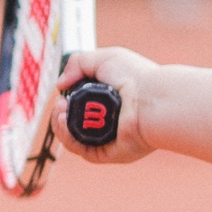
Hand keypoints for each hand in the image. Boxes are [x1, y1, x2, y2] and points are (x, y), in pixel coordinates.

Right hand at [55, 47, 160, 163]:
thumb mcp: (104, 59)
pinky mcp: (109, 152)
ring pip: (74, 139)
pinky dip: (69, 138)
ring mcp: (109, 139)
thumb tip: (60, 84)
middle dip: (60, 114)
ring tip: (61, 112)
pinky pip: (83, 150)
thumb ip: (78, 63)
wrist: (151, 99)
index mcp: (109, 102)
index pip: (80, 107)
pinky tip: (64, 122)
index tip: (61, 94)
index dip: (66, 102)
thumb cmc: (135, 77)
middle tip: (60, 104)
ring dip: (60, 126)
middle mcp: (109, 122)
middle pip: (73, 124)